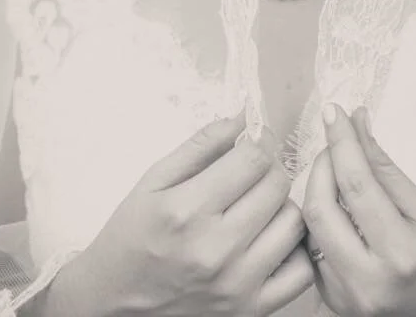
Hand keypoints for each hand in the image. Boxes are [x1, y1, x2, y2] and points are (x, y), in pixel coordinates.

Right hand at [47, 111, 313, 316]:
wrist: (113, 303)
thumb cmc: (131, 237)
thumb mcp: (153, 181)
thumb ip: (201, 145)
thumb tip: (243, 117)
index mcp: (187, 211)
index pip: (253, 159)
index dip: (260, 140)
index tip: (255, 139)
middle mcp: (216, 250)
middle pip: (276, 185)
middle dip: (270, 167)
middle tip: (254, 170)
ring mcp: (237, 284)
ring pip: (294, 222)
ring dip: (282, 204)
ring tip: (259, 204)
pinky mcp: (250, 311)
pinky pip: (301, 270)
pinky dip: (295, 248)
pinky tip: (272, 238)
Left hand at [302, 104, 415, 316]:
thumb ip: (384, 167)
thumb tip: (357, 122)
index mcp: (402, 254)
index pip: (356, 185)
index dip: (341, 142)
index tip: (334, 111)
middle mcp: (369, 282)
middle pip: (320, 208)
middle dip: (322, 165)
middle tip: (338, 144)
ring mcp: (348, 299)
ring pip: (311, 229)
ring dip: (318, 191)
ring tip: (340, 174)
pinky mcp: (335, 304)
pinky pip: (313, 250)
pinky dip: (321, 222)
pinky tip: (340, 210)